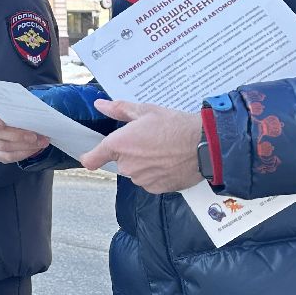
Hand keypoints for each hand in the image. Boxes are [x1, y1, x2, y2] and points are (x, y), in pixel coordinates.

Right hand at [0, 104, 50, 162]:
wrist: (12, 116)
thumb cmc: (11, 106)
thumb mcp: (11, 101)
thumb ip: (15, 104)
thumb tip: (31, 109)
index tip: (1, 124)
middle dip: (18, 135)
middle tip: (35, 136)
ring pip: (3, 147)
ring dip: (24, 146)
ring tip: (41, 142)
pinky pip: (7, 157)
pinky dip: (22, 153)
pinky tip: (34, 148)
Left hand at [79, 99, 201, 192]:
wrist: (205, 145)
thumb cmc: (176, 125)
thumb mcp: (146, 111)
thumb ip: (119, 109)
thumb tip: (100, 105)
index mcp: (119, 144)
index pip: (92, 159)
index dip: (90, 157)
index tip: (92, 156)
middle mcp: (127, 165)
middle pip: (121, 161)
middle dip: (130, 153)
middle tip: (149, 140)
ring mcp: (141, 179)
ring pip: (136, 171)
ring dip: (144, 164)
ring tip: (163, 150)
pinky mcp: (156, 188)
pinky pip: (150, 180)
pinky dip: (157, 173)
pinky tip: (170, 161)